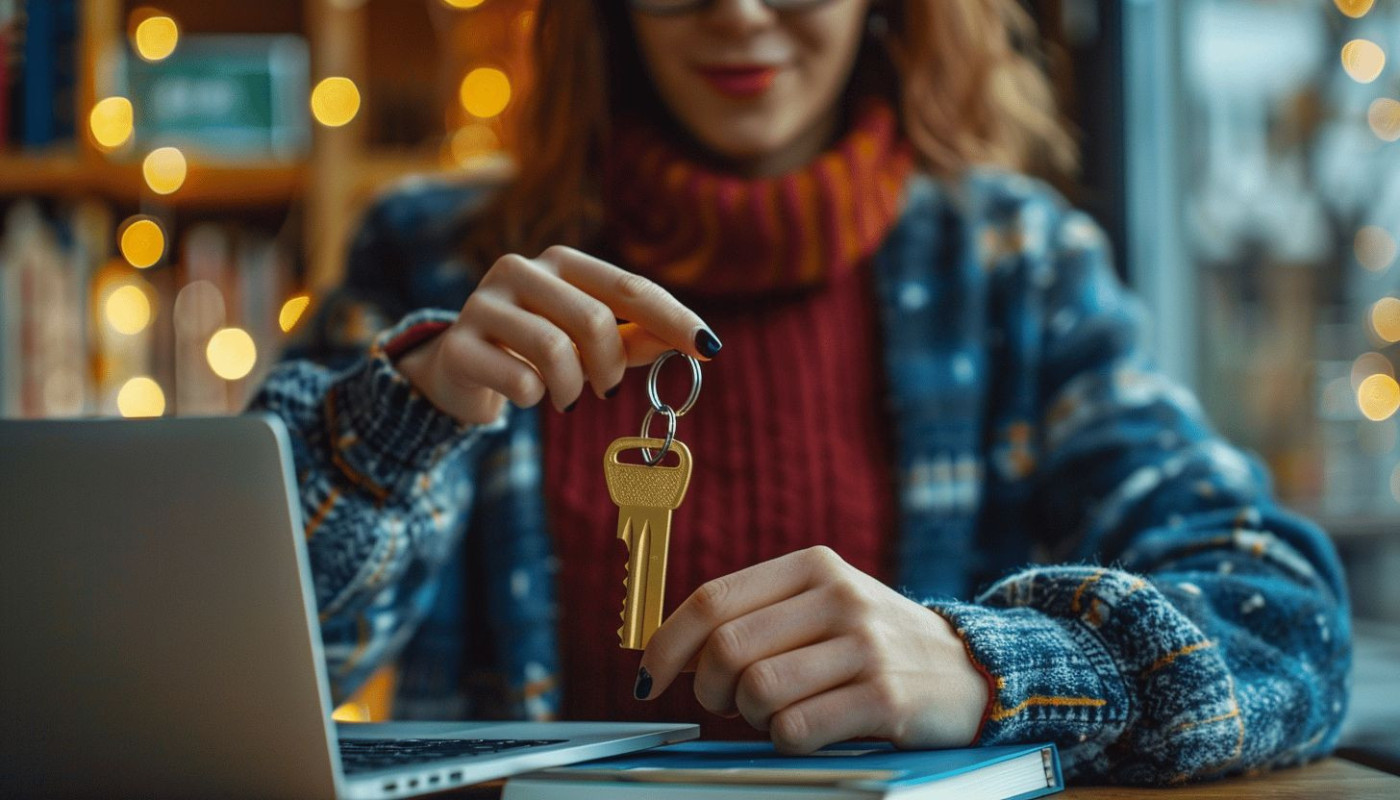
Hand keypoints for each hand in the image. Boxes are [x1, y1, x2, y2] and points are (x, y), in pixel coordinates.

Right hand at [396, 245, 718, 423]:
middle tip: (607, 390)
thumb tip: (699, 343)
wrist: (459, 370)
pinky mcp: (459, 343)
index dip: (673, 318)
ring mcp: (485, 302)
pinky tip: (524, 394)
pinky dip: (534, 398)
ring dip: (572, 388)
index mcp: (561, 263)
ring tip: (566, 397)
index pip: (629, 287)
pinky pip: (519, 380)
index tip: (709, 347)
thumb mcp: (590, 344)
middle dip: (611, 366)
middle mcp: (521, 269)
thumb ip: (638, 339)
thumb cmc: (536, 352)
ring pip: (555, 350)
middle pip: (595, 319)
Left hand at [638, 547, 990, 753]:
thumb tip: (669, 649)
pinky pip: (797, 728)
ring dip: (752, 718)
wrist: (971, 670)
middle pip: (726, 649)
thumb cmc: (874, 644)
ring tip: (777, 715)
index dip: (667, 644)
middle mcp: (839, 596)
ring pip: (758, 691)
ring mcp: (865, 645)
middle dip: (708, 689)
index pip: (712, 600)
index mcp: (813, 566)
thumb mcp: (824, 607)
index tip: (648, 677)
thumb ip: (758, 615)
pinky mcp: (885, 696)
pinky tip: (809, 732)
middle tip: (725, 704)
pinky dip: (786, 741)